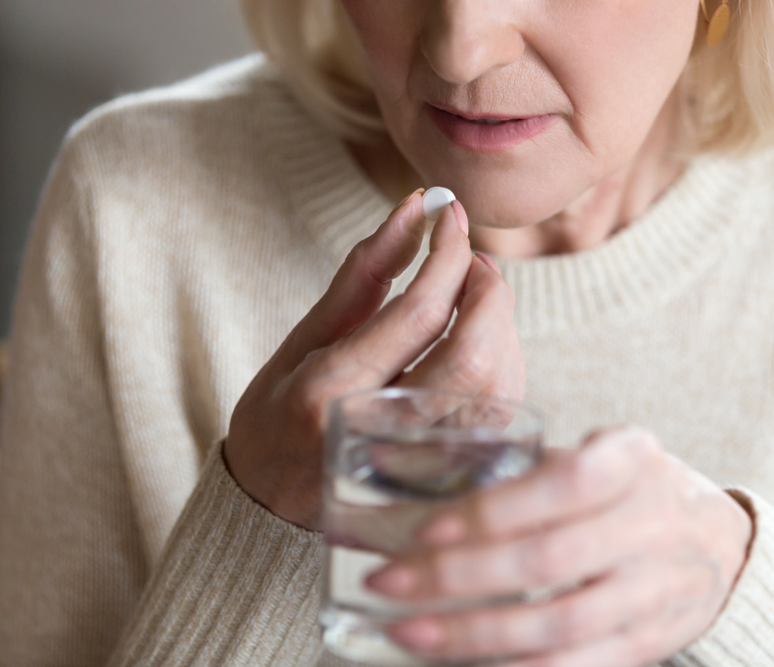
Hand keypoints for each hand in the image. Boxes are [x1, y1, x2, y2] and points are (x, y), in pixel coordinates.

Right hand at [225, 191, 524, 529]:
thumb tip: (413, 207)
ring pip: (498, 385)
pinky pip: (500, 413)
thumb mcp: (304, 338)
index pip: (419, 314)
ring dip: (499, 325)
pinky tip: (478, 344)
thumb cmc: (279, 415)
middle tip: (468, 258)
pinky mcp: (448, 478)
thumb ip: (364, 274)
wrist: (270, 506)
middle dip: (487, 289)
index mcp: (331, 392)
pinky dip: (502, 363)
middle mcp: (381, 434)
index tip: (448, 212)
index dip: (446, 253)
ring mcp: (420, 465)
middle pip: (475, 354)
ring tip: (470, 297)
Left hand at [366, 426, 752, 666]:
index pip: (566, 482)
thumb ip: (526, 469)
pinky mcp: (649, 642)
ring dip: (472, 633)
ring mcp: (654, 589)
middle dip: (457, 576)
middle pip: (548, 559)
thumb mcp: (596, 455)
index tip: (425, 529)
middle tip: (387, 580)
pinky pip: (578, 666)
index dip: (494, 510)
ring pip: (558, 623)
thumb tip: (403, 487)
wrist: (720, 544)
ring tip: (404, 631)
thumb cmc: (632, 490)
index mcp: (632, 461)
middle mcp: (651, 524)